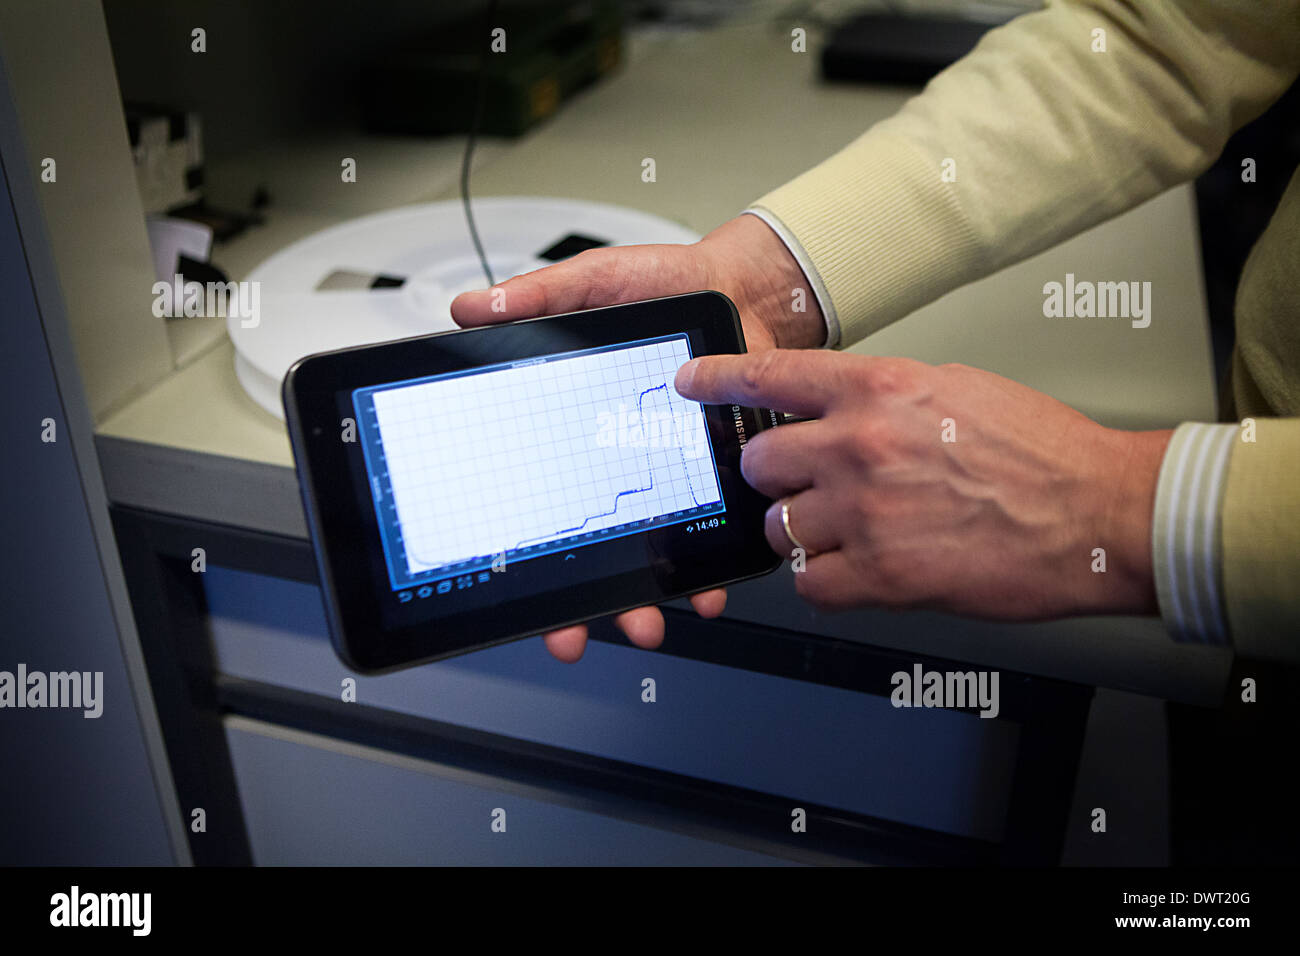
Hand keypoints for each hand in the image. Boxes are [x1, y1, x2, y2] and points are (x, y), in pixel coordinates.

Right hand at [450, 214, 825, 660]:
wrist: (741, 286)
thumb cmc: (664, 286)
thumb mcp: (590, 284)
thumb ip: (534, 299)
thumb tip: (468, 312)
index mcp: (580, 435)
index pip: (543, 510)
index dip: (530, 562)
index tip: (524, 601)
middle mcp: (622, 467)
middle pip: (595, 555)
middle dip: (587, 605)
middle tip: (577, 632)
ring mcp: (671, 478)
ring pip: (655, 558)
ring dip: (647, 598)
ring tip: (647, 619)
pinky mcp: (720, 476)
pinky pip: (715, 534)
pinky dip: (712, 568)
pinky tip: (707, 588)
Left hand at [676, 350, 1171, 618]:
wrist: (1099, 514)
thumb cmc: (1041, 453)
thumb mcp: (954, 390)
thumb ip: (881, 397)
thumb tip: (834, 408)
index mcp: (878, 389)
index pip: (768, 377)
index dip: (717, 381)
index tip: (689, 385)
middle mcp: (859, 445)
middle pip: (760, 462)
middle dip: (774, 477)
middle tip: (804, 485)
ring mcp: (865, 512)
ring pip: (779, 528)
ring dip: (803, 533)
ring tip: (851, 532)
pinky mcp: (881, 576)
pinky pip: (810, 584)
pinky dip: (829, 581)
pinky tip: (864, 569)